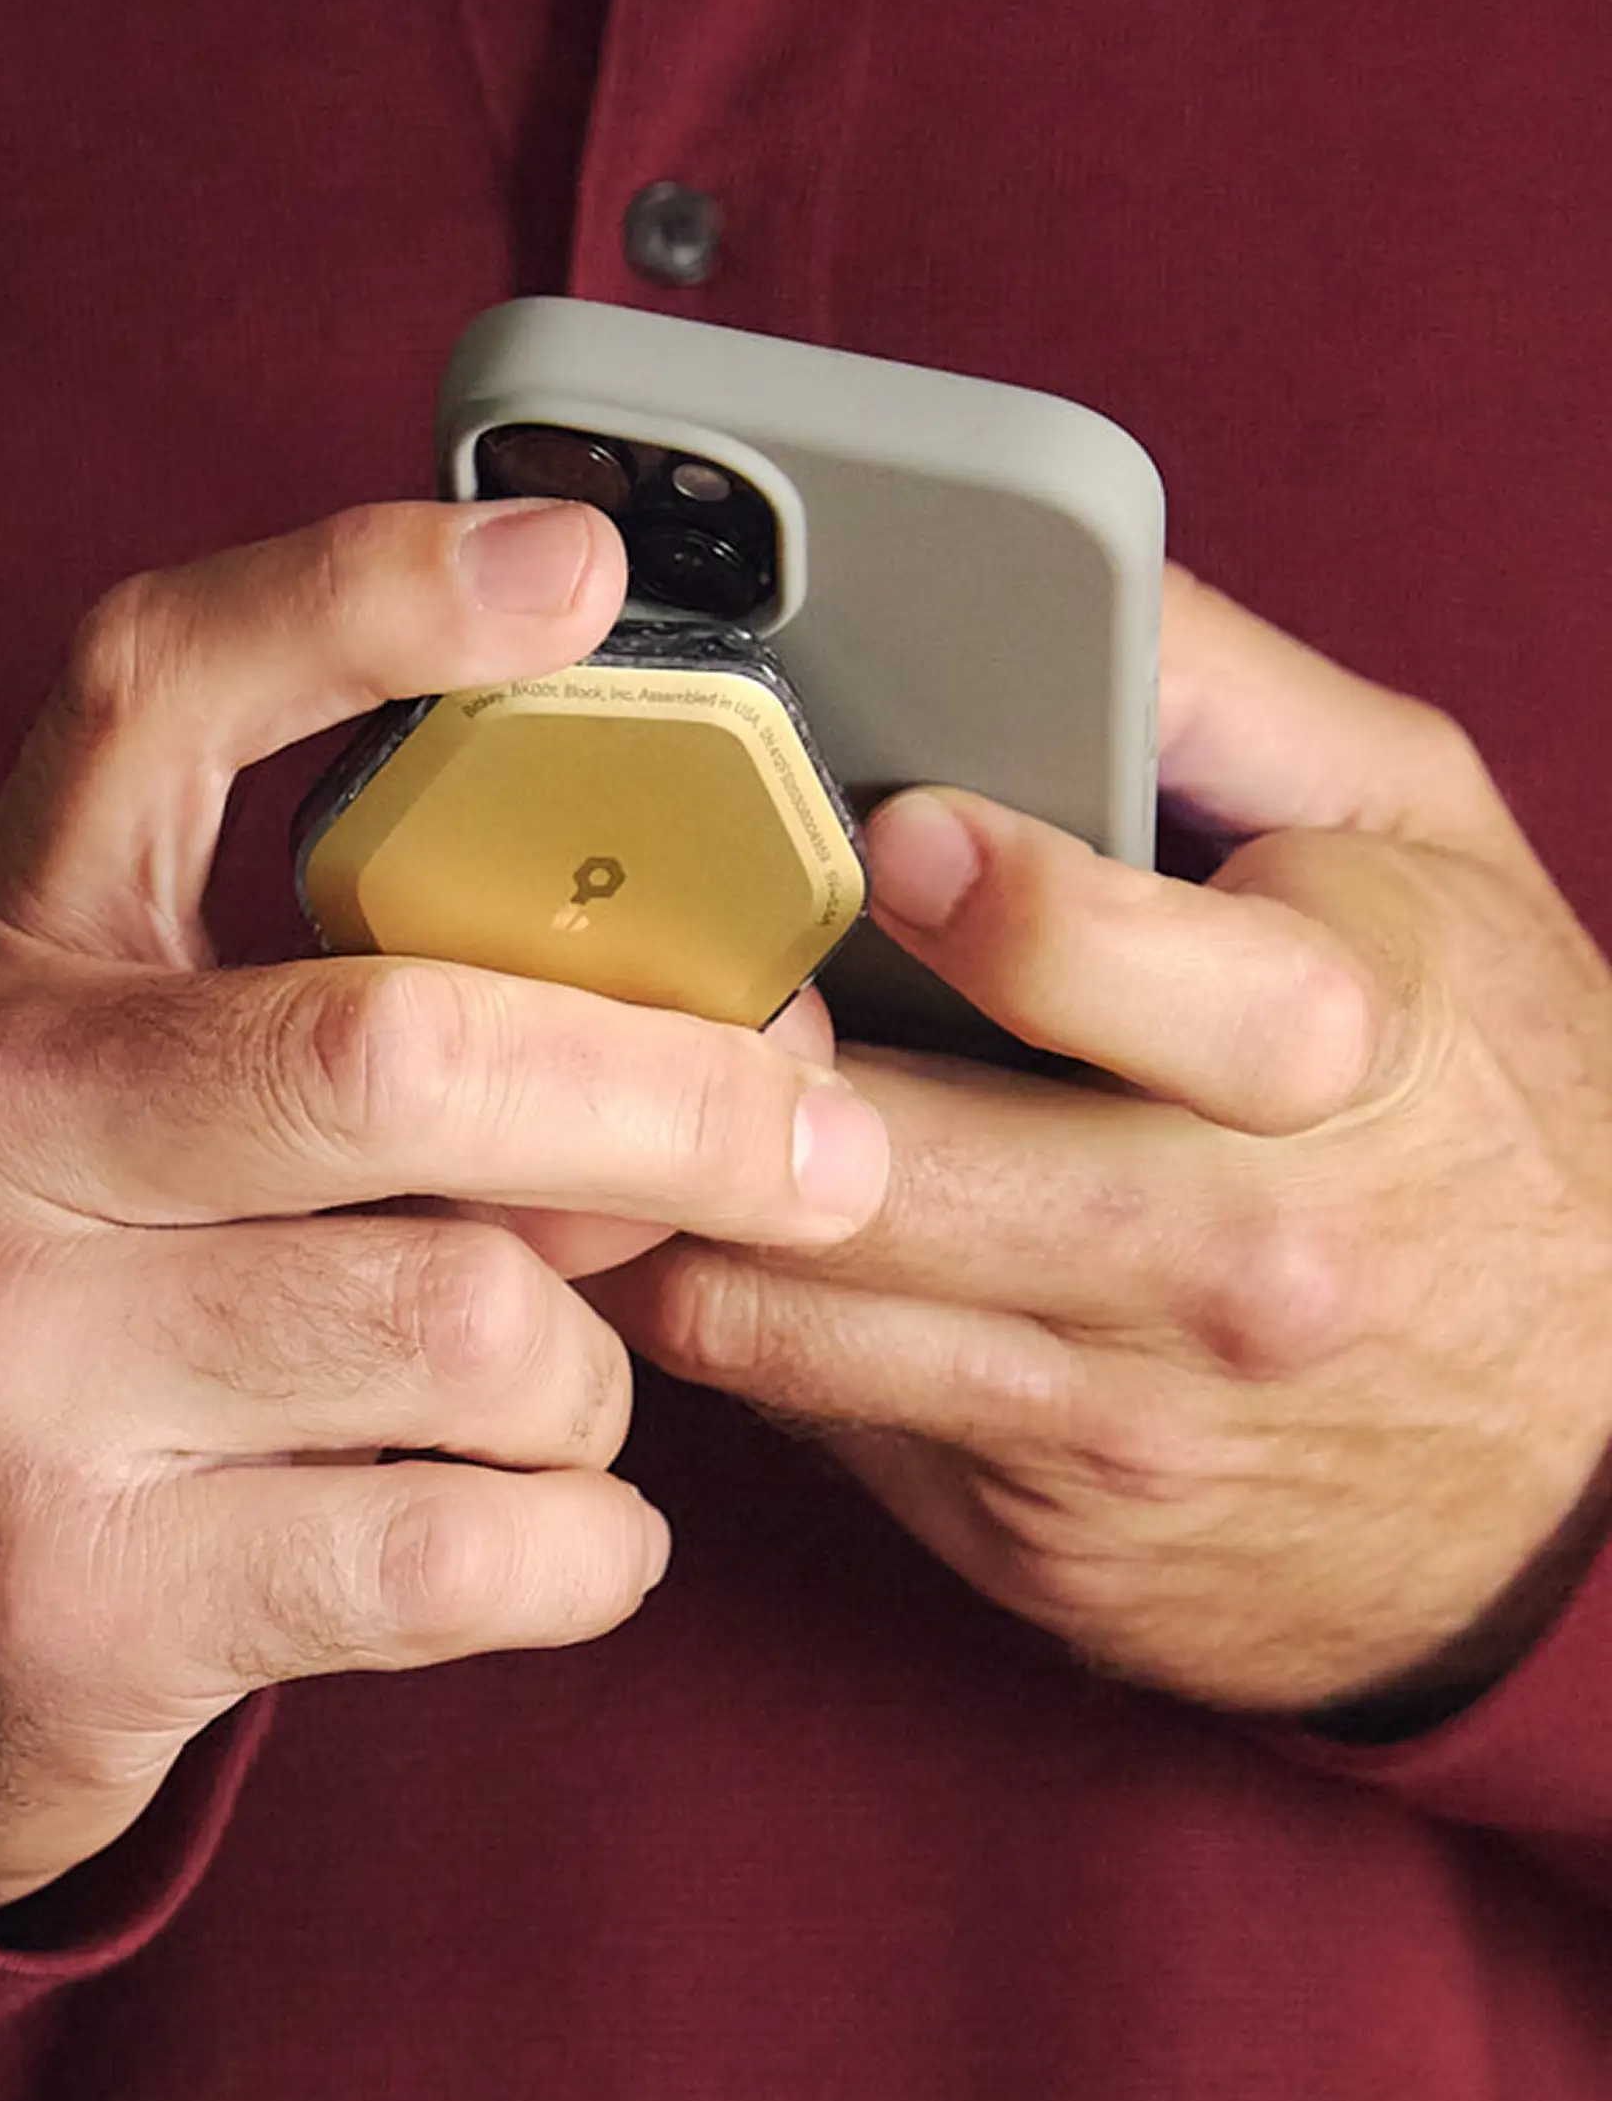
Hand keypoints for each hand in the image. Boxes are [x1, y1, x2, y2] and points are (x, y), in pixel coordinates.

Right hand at [0, 498, 894, 1915]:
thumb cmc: (74, 1313)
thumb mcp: (121, 1093)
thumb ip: (344, 998)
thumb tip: (719, 999)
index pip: (148, 696)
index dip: (362, 602)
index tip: (582, 573)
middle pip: (402, 1053)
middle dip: (674, 1104)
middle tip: (820, 1148)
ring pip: (474, 1327)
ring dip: (593, 1379)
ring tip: (553, 1400)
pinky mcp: (79, 1602)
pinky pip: (470, 1550)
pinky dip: (586, 1550)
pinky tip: (551, 1537)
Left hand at [600, 569, 1611, 1724]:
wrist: (1586, 1467)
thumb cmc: (1493, 1114)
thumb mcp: (1430, 859)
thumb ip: (1235, 706)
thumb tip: (1059, 571)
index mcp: (1335, 1057)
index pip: (1114, 973)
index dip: (972, 896)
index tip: (875, 826)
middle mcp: (1218, 1254)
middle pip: (870, 1167)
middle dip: (718, 1073)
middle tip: (612, 979)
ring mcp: (1109, 1415)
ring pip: (775, 1313)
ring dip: (653, 1205)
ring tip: (588, 1100)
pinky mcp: (1024, 1528)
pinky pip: (802, 1417)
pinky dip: (723, 1319)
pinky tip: (677, 1231)